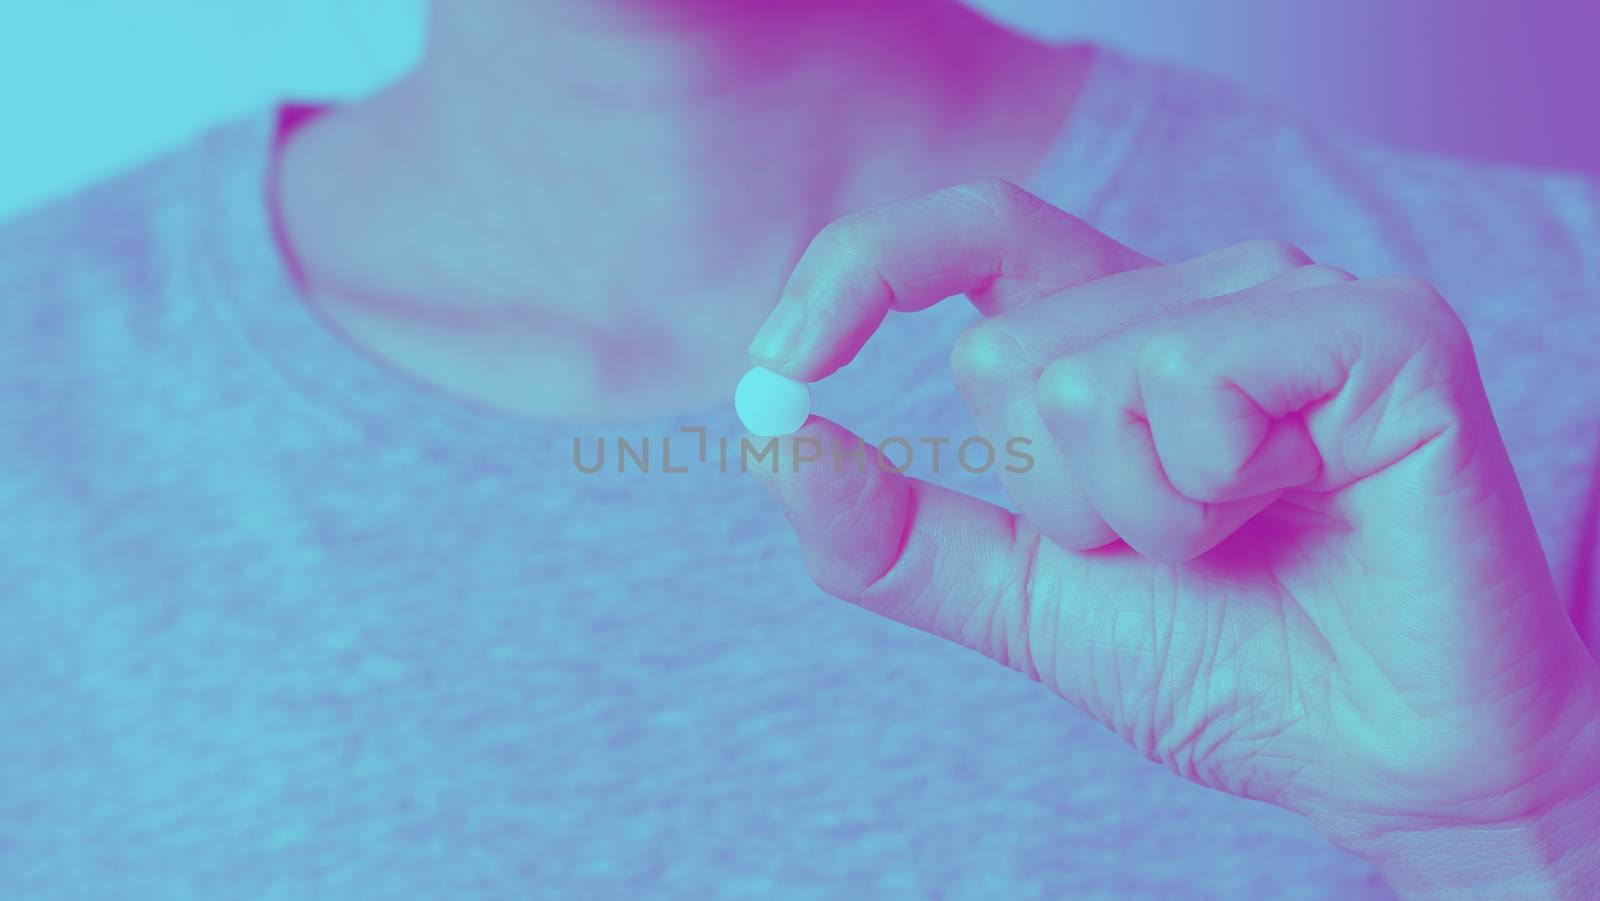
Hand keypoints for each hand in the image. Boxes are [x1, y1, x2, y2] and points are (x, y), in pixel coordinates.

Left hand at [748, 179, 1599, 897]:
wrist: (1384, 761)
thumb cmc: (1224, 666)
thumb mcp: (1022, 599)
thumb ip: (892, 531)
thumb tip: (769, 431)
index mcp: (1117, 332)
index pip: (968, 233)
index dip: (859, 272)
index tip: (781, 362)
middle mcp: (1201, 290)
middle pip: (1008, 356)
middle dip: (1064, 508)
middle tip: (1179, 550)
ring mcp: (1294, 298)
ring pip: (1094, 375)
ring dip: (1147, 515)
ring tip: (1246, 536)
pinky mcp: (1383, 331)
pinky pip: (1201, 377)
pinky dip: (1219, 486)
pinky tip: (1304, 501)